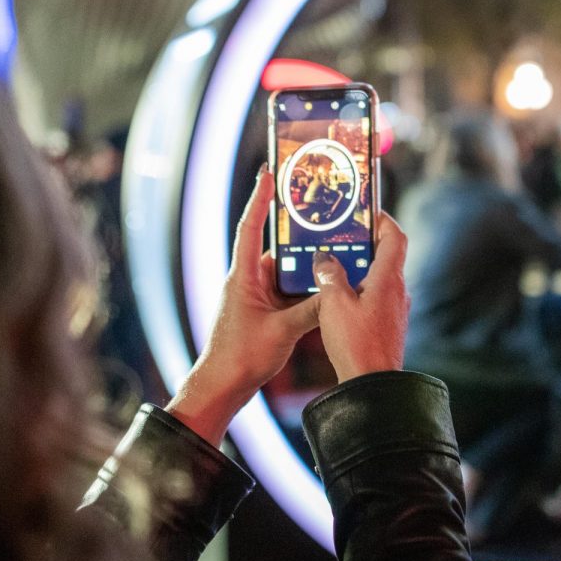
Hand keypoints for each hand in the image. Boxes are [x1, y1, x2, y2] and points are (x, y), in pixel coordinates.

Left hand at [167, 166, 320, 443]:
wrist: (222, 387)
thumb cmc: (240, 358)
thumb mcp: (283, 331)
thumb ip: (311, 309)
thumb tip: (337, 291)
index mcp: (243, 276)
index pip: (250, 227)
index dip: (260, 198)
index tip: (269, 172)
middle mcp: (247, 280)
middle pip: (275, 246)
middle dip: (297, 232)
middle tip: (321, 211)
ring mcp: (255, 295)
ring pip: (285, 270)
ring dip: (306, 263)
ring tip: (333, 247)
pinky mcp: (263, 310)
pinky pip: (287, 289)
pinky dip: (305, 286)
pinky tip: (326, 284)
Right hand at [312, 213, 409, 381]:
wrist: (372, 385)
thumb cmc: (356, 344)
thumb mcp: (334, 303)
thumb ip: (329, 275)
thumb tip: (324, 259)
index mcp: (389, 279)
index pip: (395, 237)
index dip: (382, 220)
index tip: (366, 211)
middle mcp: (398, 291)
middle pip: (386, 255)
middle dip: (363, 243)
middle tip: (340, 237)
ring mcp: (395, 309)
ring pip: (379, 278)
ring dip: (358, 268)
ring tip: (332, 265)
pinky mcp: (388, 325)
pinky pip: (375, 298)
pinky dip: (359, 290)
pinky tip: (337, 297)